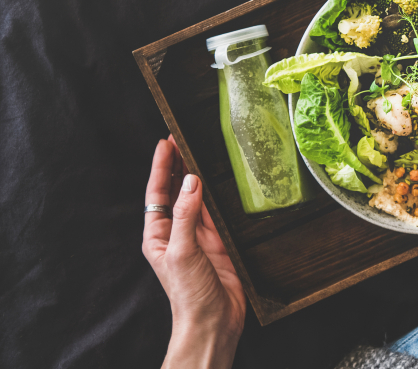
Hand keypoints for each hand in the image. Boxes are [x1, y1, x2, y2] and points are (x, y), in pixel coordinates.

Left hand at [143, 136, 245, 367]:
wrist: (213, 321)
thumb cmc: (189, 294)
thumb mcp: (183, 251)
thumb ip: (186, 216)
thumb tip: (191, 183)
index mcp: (158, 236)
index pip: (157, 193)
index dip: (161, 167)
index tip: (166, 143)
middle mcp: (176, 233)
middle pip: (174, 192)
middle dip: (176, 166)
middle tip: (181, 139)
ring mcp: (197, 238)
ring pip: (195, 199)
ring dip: (195, 177)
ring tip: (197, 151)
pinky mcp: (218, 243)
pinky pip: (215, 213)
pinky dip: (215, 195)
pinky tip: (216, 181)